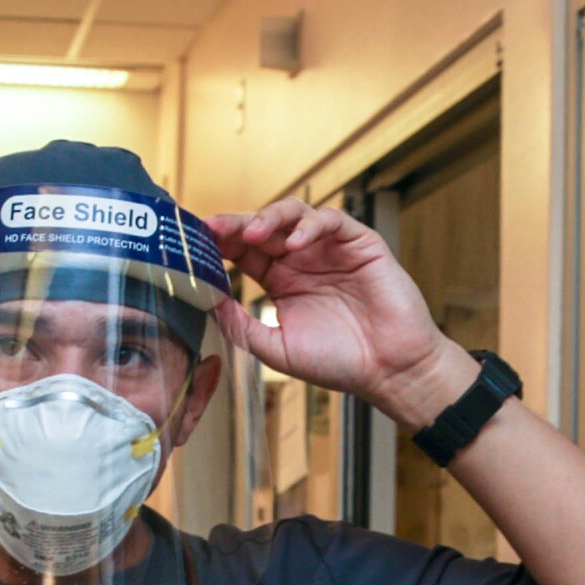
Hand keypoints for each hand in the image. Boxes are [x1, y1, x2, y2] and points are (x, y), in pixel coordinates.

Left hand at [209, 199, 474, 427]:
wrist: (389, 370)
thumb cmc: (338, 362)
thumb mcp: (276, 348)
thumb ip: (241, 325)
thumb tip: (206, 302)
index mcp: (280, 280)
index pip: (244, 251)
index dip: (221, 243)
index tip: (195, 243)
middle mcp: (302, 259)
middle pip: (262, 227)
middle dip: (236, 224)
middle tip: (213, 229)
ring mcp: (330, 249)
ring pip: (294, 214)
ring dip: (269, 218)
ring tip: (251, 235)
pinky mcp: (360, 243)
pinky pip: (332, 221)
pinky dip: (310, 227)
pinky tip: (294, 245)